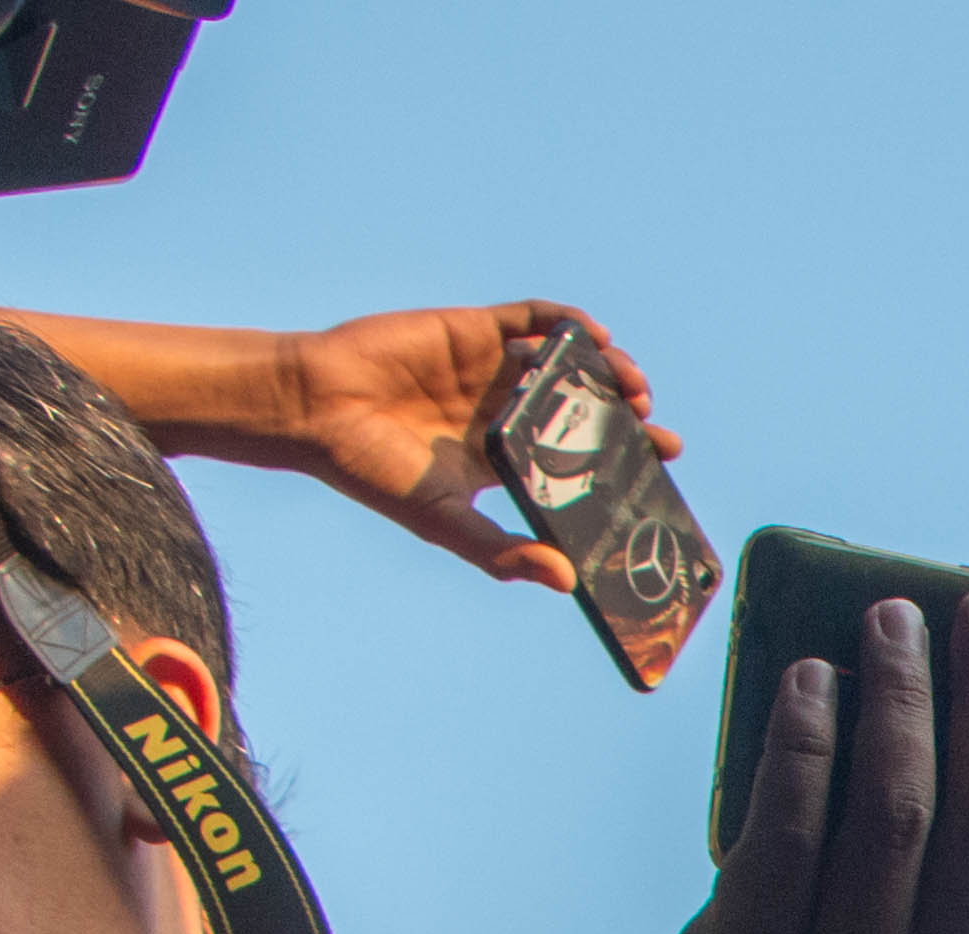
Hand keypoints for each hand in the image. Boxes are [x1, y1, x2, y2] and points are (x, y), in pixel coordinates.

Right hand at [269, 302, 677, 590]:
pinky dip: (566, 325)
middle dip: (621, 414)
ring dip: (606, 371)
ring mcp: (489, 369)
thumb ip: (501, 551)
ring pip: (565, 364)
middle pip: (579, 408)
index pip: (573, 459)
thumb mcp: (442, 522)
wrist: (313, 409)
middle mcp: (502, 412)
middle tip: (650, 425)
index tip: (655, 463)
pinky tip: (593, 339)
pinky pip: (531, 320)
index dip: (616, 458)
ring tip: (631, 388)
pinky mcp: (472, 330)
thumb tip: (564, 579)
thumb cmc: (371, 471)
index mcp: (501, 459)